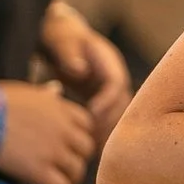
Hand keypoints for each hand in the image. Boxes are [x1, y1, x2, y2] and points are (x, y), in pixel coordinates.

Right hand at [0, 81, 95, 183]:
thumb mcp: (30, 92)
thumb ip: (47, 97)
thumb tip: (54, 92)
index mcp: (61, 108)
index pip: (86, 123)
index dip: (82, 134)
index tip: (75, 143)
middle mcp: (63, 130)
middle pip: (86, 147)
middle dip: (80, 156)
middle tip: (71, 163)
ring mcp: (54, 151)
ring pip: (77, 169)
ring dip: (74, 177)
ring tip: (68, 183)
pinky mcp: (40, 171)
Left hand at [38, 2, 131, 138]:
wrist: (60, 36)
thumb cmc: (60, 37)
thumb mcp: (62, 40)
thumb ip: (69, 54)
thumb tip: (80, 70)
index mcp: (108, 61)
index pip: (116, 83)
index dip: (107, 99)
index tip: (91, 112)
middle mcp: (114, 77)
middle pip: (122, 104)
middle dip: (109, 121)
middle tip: (92, 138)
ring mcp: (110, 90)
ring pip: (117, 115)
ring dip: (107, 131)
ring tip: (91, 147)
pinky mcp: (102, 100)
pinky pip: (107, 120)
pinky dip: (100, 132)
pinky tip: (87, 147)